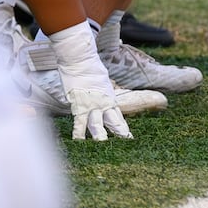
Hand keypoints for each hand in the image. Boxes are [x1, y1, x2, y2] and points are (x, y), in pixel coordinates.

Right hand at [48, 23, 131, 140]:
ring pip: (97, 125)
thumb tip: (101, 89)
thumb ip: (102, 88)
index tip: (129, 138)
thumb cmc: (90, 66)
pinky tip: (79, 142)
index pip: (118, 116)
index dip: (123, 128)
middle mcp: (103, 103)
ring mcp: (92, 105)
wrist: (80, 60)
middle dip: (119, 134)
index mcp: (110, 97)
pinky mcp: (79, 105)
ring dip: (100, 137)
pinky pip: (79, 122)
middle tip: (125, 145)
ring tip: (104, 148)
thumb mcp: (102, 79)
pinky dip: (78, 133)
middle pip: (113, 122)